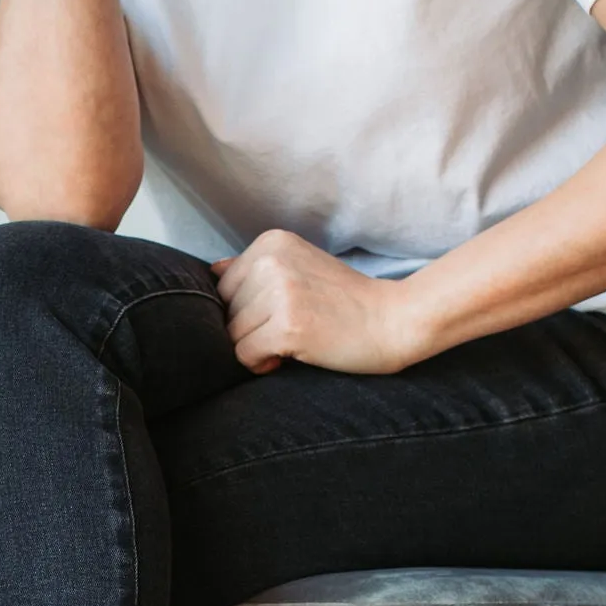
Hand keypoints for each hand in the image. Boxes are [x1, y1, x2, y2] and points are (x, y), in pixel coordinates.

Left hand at [213, 230, 421, 375]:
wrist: (394, 319)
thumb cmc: (346, 300)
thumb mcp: (300, 266)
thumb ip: (255, 269)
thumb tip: (211, 270)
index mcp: (272, 242)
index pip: (224, 286)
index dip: (247, 309)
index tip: (282, 313)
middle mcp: (272, 261)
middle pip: (226, 311)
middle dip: (249, 329)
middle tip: (291, 329)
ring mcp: (279, 293)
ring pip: (232, 335)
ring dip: (257, 347)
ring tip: (293, 341)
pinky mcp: (286, 326)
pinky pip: (244, 355)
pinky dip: (261, 363)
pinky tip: (287, 356)